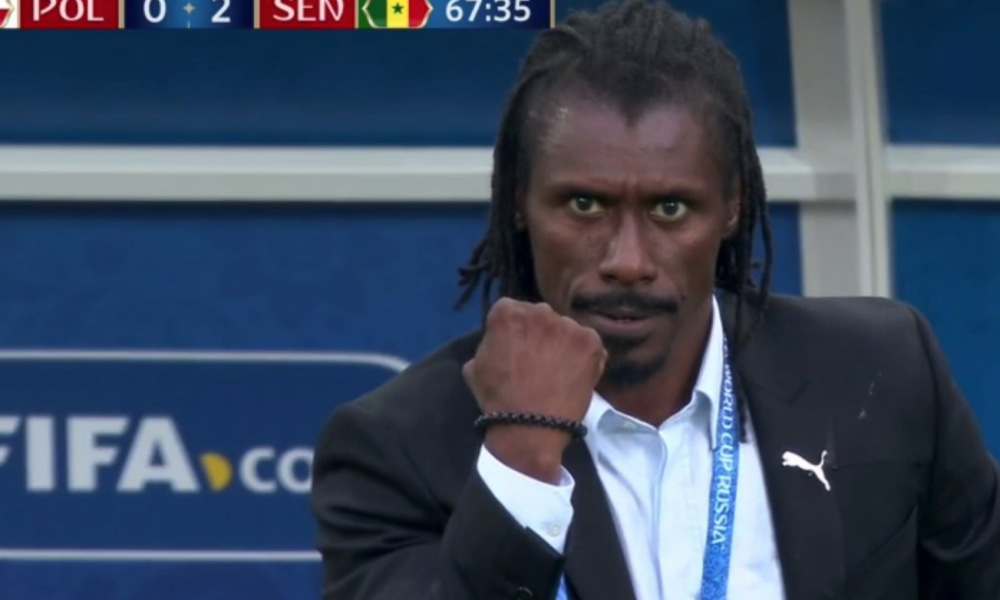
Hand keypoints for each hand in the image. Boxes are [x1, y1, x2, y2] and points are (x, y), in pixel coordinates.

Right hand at [463, 297, 606, 483]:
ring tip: (558, 370)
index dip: (513, 331)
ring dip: (561, 343)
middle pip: (540, 316)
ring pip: (565, 329)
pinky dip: (583, 356)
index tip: (515, 347)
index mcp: (507, 311)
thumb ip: (490, 341)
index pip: (511, 310)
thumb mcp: (474, 365)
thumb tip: (501, 339)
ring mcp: (568, 325)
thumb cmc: (498, 399)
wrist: (531, 429)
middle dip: (539, 332)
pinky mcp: (591, 342)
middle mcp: (540, 310)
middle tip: (538, 359)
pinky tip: (574, 374)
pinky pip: (587, 343)